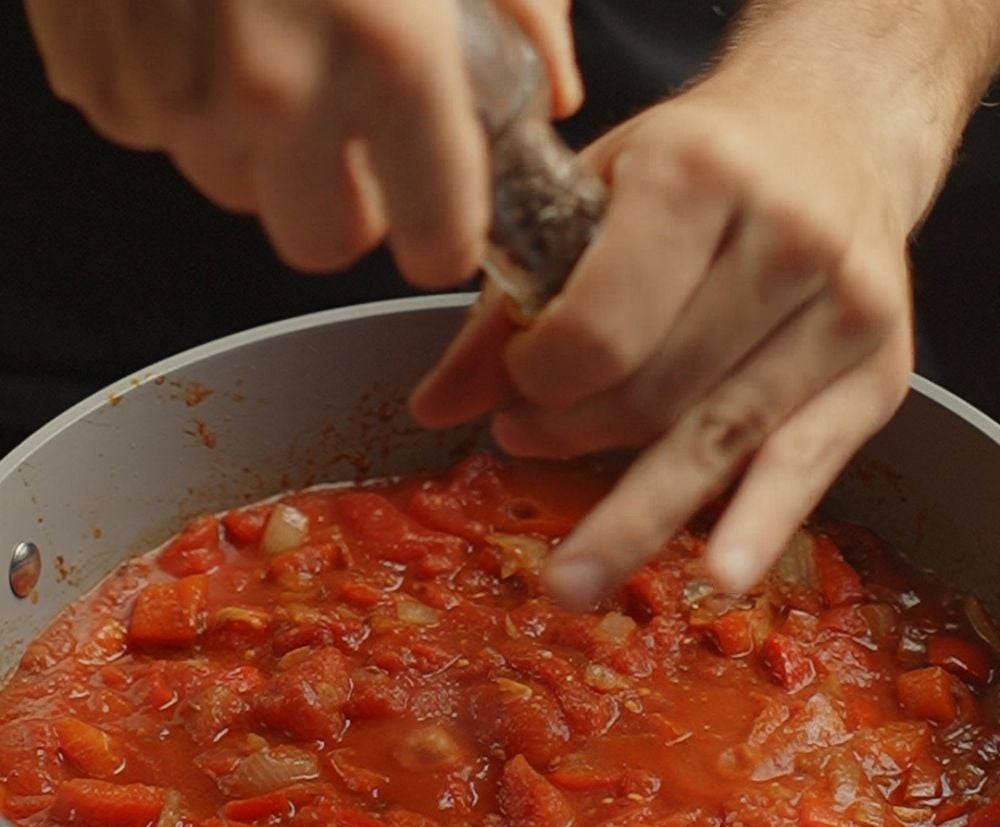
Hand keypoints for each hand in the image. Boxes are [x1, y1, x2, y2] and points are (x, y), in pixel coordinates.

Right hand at [24, 0, 579, 284]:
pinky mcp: (101, 72)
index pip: (434, 240)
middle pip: (319, 242)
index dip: (438, 238)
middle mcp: (280, 90)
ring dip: (257, 146)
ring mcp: (179, 88)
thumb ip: (524, 5)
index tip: (434, 224)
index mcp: (391, 56)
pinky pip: (156, 130)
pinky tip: (194, 20)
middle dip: (340, 208)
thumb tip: (554, 88)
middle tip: (345, 144)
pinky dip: (181, 95)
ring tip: (261, 46)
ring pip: (233, 185)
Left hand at [411, 64, 920, 608]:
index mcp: (697, 173)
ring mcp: (845, 310)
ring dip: (631, 516)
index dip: (537, 378)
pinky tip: (720, 576)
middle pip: (651, 393)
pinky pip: (805, 465)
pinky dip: (757, 524)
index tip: (514, 382)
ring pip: (712, 440)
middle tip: (523, 437)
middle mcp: (787, 236)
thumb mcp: (588, 197)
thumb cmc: (697, 163)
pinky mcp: (880, 372)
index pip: (598, 326)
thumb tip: (434, 408)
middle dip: (569, 433)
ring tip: (570, 582)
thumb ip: (507, 305)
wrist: (833, 135)